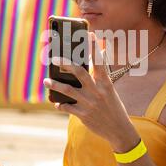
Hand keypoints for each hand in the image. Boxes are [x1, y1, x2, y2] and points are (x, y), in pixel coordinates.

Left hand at [43, 32, 139, 151]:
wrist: (119, 130)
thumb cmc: (113, 107)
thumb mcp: (111, 90)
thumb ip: (101, 76)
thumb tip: (96, 57)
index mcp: (106, 83)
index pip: (99, 61)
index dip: (94, 47)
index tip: (89, 35)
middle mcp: (97, 91)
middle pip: (79, 72)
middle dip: (65, 64)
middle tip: (54, 59)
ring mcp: (89, 104)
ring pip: (68, 90)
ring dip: (55, 85)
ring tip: (46, 81)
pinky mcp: (83, 115)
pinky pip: (67, 108)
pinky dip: (61, 105)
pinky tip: (57, 103)